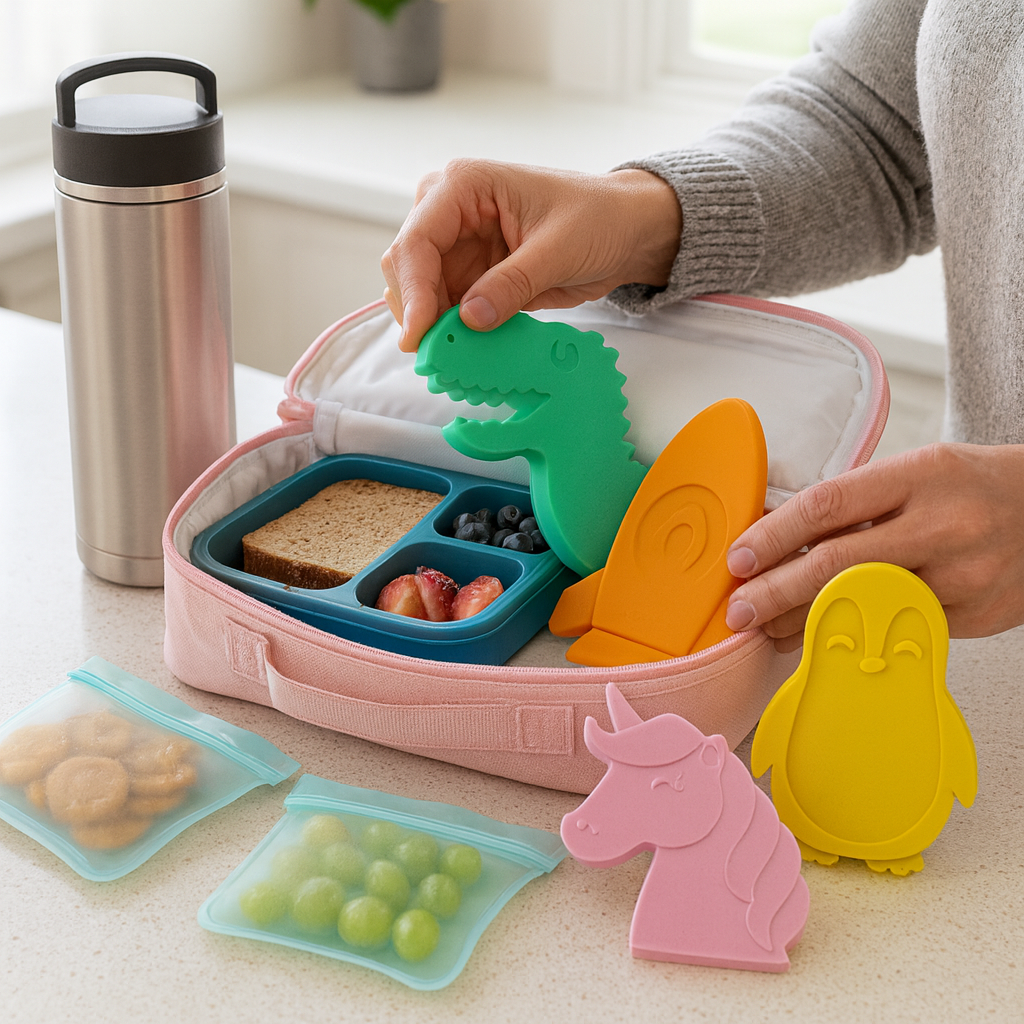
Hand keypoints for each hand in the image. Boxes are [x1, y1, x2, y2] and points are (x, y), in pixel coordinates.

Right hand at [380, 158, 680, 351]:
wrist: (625, 230)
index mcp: (464, 186)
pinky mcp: (472, 276)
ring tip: (449, 358)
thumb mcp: (558, 250)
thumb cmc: (598, 218)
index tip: (419, 334)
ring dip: (430, 326)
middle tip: (433, 355)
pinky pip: (447, 309)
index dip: (413, 290)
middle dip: (416, 311)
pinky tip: (463, 351)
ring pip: (421, 293)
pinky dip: (451, 332)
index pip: (418, 240)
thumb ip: (512, 284)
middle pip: (407, 267)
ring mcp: (458, 246)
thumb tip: (470, 319)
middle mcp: (449, 213)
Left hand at [723, 442, 1023, 648]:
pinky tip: (819, 639)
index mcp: (918, 475)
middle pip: (836, 564)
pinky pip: (895, 628)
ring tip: (766, 630)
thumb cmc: (971, 488)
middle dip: (775, 590)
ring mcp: (959, 575)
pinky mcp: (971, 615)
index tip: (739, 559)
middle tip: (738, 610)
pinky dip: (851, 635)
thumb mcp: (917, 472)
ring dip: (802, 623)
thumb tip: (778, 537)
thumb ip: (857, 501)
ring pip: (862, 605)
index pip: (827, 504)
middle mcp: (940, 524)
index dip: (774, 535)